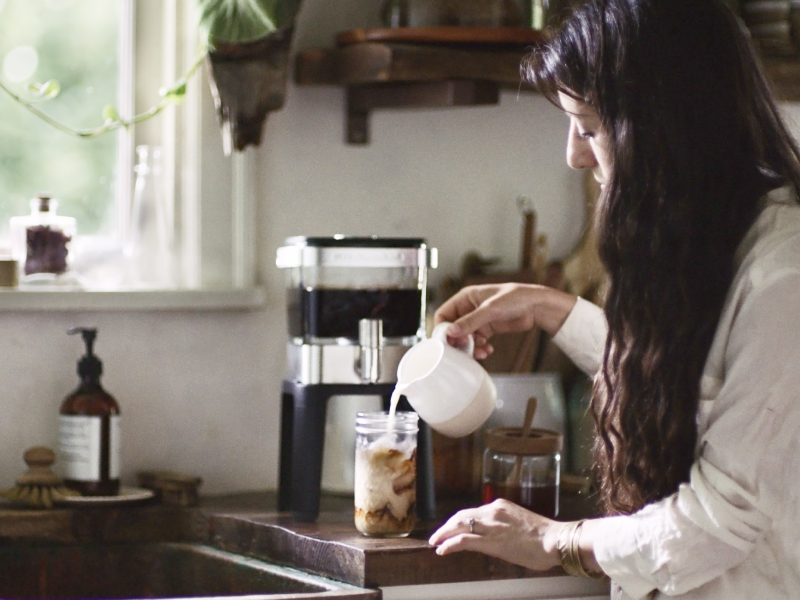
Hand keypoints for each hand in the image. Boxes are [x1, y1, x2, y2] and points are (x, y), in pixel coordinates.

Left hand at [427, 500, 564, 571]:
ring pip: (459, 526)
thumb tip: (494, 536)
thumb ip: (504, 526)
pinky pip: (464, 540)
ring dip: (444, 534)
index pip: (473, 512)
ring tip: (435, 542)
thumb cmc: (544, 537)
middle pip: (462, 516)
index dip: (458, 521)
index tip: (451, 528)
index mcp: (500, 507)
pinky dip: (450, 543)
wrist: (554, 540)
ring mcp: (491, 526)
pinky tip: (442, 549)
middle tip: (437, 535)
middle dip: (447, 526)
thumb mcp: (520, 524)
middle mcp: (493, 512)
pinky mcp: (491, 541)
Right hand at [434, 284, 576, 358]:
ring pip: (465, 338)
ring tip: (480, 351)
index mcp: (465, 297)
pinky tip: (488, 349)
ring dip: (470, 347)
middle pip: (453, 328)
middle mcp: (469, 308)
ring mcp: (479, 320)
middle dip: (458, 340)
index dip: (443, 328)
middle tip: (464, 349)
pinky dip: (480, 348)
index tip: (447, 341)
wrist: (536, 306)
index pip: (444, 313)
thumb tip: (451, 332)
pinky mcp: (488, 329)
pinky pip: (476, 342)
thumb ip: (470, 321)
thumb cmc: (515, 298)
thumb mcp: (490, 309)